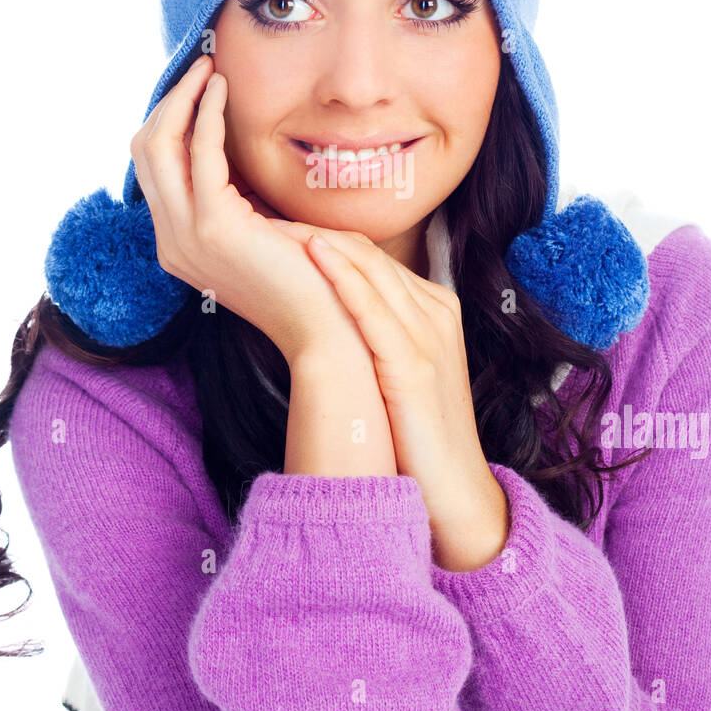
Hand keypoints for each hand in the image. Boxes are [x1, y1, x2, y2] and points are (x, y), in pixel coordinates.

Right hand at [129, 55, 381, 367]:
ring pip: (157, 146)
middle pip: (144, 152)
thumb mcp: (263, 231)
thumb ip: (242, 198)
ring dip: (182, 99)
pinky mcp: (214, 226)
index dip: (168, 122)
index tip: (196, 88)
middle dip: (168, 102)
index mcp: (179, 244)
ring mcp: (186, 237)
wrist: (327, 327)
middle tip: (199, 67)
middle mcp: (171, 242)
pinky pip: (198, 152)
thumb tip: (236, 154)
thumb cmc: (309, 278)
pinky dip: (206, 113)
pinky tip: (223, 90)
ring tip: (209, 69)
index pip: (153, 170)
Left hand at [270, 222, 509, 567]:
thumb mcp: (395, 373)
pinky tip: (310, 252)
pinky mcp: (415, 366)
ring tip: (269, 223)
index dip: (319, 237)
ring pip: (368, 270)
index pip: (370, 256)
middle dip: (310, 230)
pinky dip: (340, 276)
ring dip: (317, 242)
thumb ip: (369, 336)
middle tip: (257, 213)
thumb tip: (317, 317)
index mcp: (433, 308)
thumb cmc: (415, 438)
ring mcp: (429, 336)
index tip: (270, 228)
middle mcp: (436, 312)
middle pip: (367, 254)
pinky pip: (373, 308)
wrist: (453, 497)